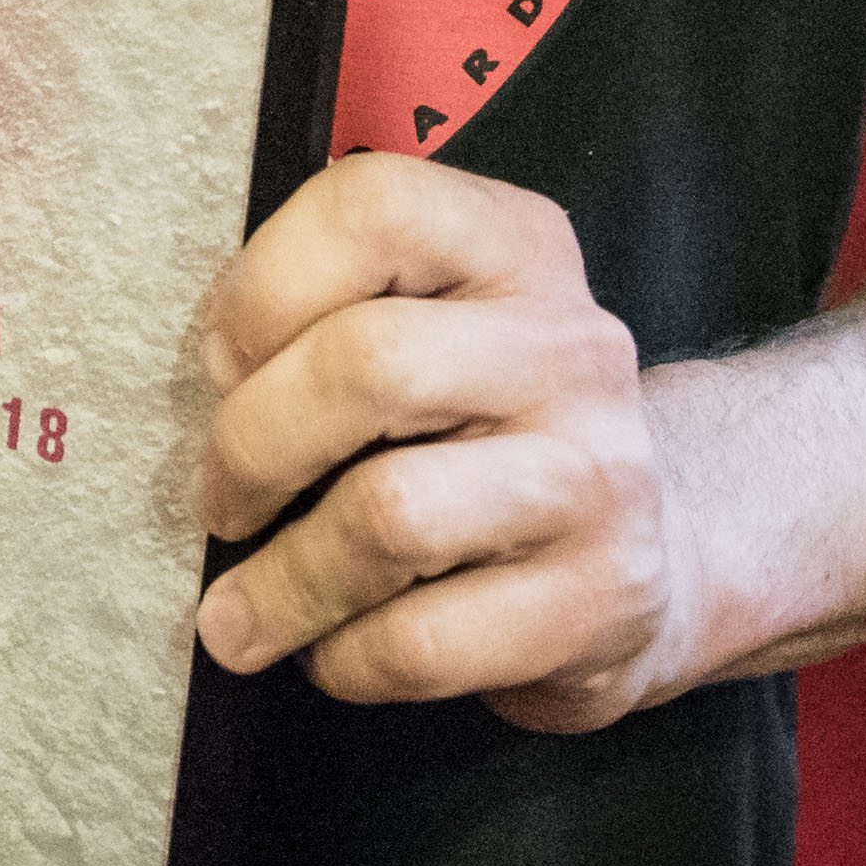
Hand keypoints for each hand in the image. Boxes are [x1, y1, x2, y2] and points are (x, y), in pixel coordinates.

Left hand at [190, 151, 690, 730]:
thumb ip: (329, 319)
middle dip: (254, 446)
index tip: (223, 366)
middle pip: (367, 364)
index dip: (264, 288)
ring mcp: (595, 476)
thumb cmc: (485, 430)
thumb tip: (206, 383)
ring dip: (282, 581)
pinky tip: (336, 648)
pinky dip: (345, 657)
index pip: (374, 207)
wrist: (659, 542)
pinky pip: (421, 641)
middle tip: (222, 503)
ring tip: (242, 612)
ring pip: (389, 515)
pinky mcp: (599, 601)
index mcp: (514, 248)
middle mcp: (568, 346)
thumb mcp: (435, 331)